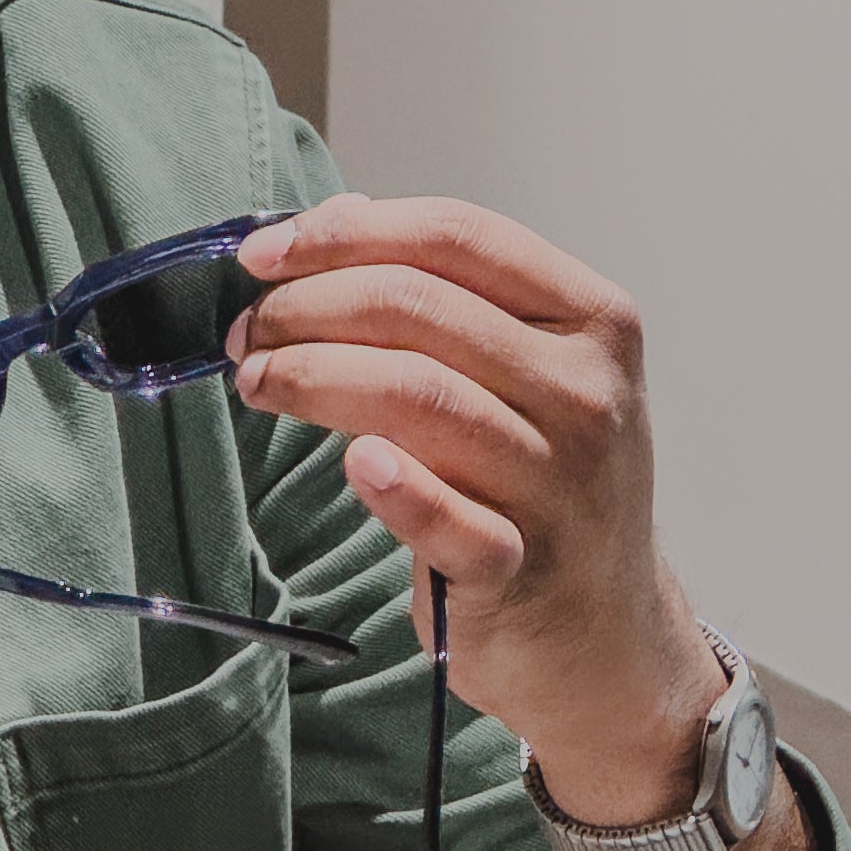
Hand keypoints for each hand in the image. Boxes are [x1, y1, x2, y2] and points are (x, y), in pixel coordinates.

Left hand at [231, 192, 723, 825]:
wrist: (604, 635)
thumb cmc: (549, 490)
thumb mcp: (529, 375)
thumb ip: (446, 293)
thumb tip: (342, 215)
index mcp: (593, 322)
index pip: (459, 237)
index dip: (347, 233)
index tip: (264, 254)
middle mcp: (586, 395)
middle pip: (421, 309)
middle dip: (307, 306)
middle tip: (246, 331)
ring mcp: (560, 485)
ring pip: (418, 396)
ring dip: (312, 376)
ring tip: (259, 381)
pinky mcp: (521, 569)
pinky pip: (445, 518)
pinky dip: (391, 484)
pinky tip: (352, 463)